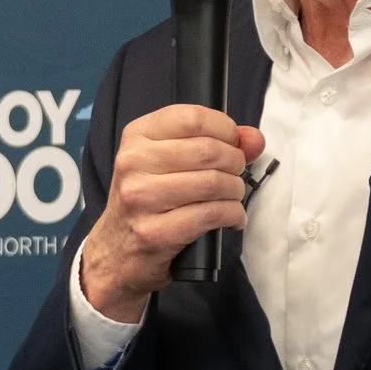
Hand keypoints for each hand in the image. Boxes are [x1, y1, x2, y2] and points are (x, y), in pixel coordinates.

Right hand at [78, 105, 264, 322]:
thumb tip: (254, 139)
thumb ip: (216, 143)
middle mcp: (133, 162)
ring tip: (233, 198)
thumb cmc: (148, 200)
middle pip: (208, 151)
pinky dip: (233, 215)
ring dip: (236, 191)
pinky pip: (211, 214)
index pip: (193, 118)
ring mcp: (140, 198)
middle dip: (235, 163)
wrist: (115, 251)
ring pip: (213, 183)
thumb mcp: (169, 162)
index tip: (232, 144)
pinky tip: (233, 218)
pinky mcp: (153, 232)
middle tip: (235, 175)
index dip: (225, 129)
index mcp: (137, 135)